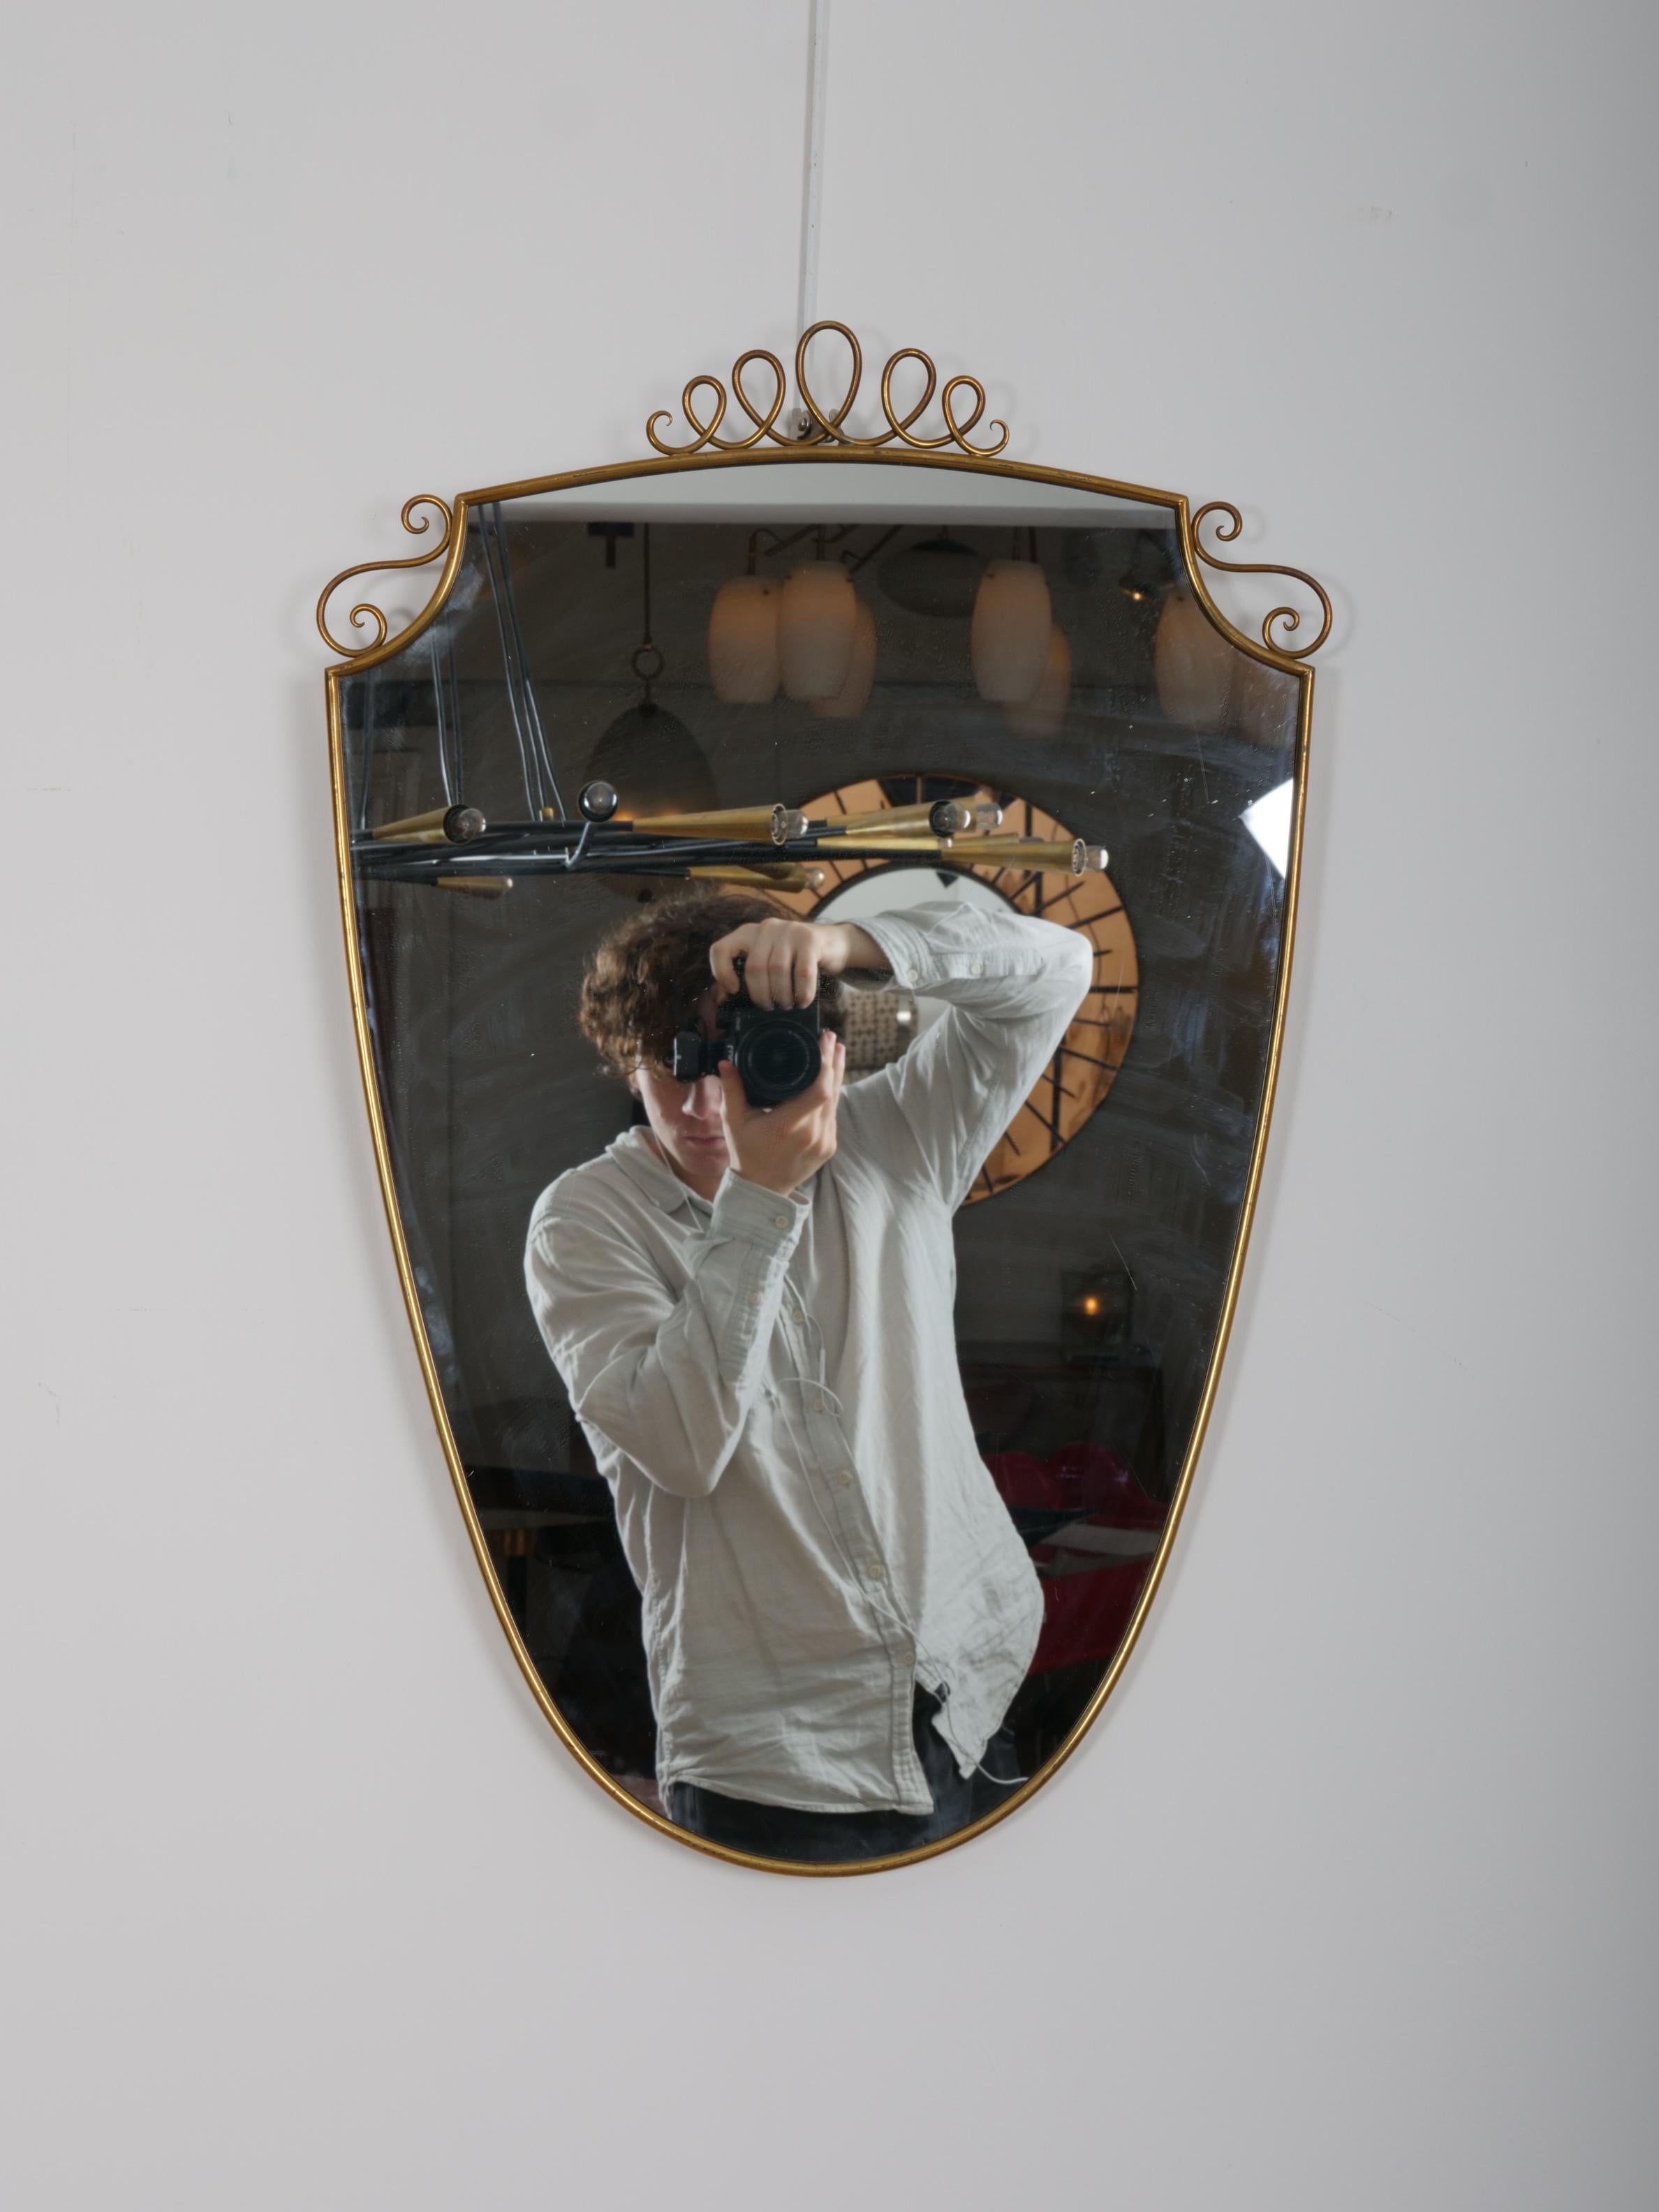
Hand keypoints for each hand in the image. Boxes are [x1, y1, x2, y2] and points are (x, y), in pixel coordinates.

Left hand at [709, 917, 883, 1008]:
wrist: (834, 943)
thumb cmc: (796, 959)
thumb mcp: (770, 961)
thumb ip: (749, 974)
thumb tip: (726, 999)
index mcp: (749, 934)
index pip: (721, 949)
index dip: (722, 972)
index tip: (733, 990)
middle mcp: (766, 928)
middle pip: (754, 967)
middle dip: (760, 994)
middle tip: (769, 1007)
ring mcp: (789, 931)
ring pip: (777, 970)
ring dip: (782, 995)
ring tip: (787, 1005)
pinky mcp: (810, 939)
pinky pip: (802, 973)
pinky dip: (802, 993)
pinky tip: (803, 1001)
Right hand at [717, 1035, 845, 1196]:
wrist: (761, 1190)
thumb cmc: (745, 1154)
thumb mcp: (733, 1121)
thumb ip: (731, 1090)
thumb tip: (725, 1062)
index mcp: (788, 1126)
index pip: (819, 1090)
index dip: (826, 1063)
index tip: (825, 1041)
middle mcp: (811, 1135)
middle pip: (832, 1091)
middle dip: (834, 1062)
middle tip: (832, 1039)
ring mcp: (824, 1142)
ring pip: (836, 1102)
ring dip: (837, 1076)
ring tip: (836, 1053)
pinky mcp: (829, 1147)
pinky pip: (833, 1116)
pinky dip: (831, 1097)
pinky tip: (830, 1081)